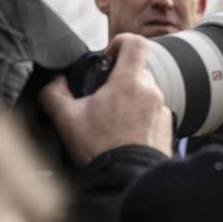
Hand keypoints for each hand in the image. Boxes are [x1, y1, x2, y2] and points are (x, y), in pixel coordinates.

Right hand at [38, 34, 171, 163]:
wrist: (126, 179)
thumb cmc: (99, 148)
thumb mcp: (65, 118)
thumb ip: (55, 92)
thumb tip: (57, 81)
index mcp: (129, 82)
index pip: (135, 43)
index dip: (119, 43)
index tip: (107, 57)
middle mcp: (152, 92)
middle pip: (137, 71)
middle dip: (119, 79)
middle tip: (102, 99)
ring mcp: (163, 110)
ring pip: (146, 93)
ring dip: (130, 100)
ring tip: (111, 121)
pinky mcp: (168, 127)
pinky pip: (154, 113)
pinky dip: (140, 117)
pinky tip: (124, 134)